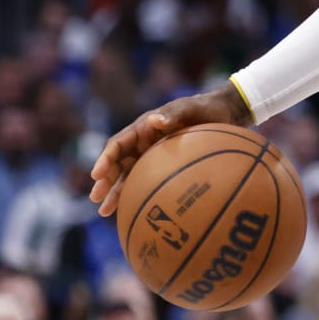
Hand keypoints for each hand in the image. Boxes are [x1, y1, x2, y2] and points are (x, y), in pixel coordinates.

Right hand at [91, 84, 251, 215]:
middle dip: (105, 181)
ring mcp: (152, 156)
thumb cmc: (204, 109)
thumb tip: (156, 120)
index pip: (118, 145)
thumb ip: (174, 114)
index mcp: (143, 128)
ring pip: (129, 176)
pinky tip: (133, 211)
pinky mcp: (164, 166)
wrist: (223, 114)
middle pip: (118, 164)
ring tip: (105, 211)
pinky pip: (147, 181)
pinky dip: (138, 195)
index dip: (105, 159)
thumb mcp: (190, 108)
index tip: (97, 175)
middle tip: (96, 198)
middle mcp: (143, 143)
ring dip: (116, 193)